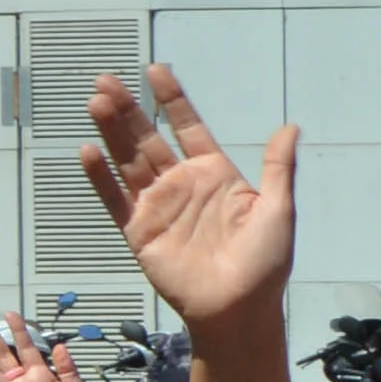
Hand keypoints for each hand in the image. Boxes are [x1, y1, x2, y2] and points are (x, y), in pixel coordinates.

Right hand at [80, 65, 301, 342]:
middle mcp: (184, 186)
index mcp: (216, 177)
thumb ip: (278, 168)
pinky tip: (89, 151)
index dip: (173, 100)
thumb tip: (291, 127)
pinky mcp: (139, 231)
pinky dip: (101, 177)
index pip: (189, 128)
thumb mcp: (278, 211)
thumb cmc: (265, 266)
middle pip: (149, 138)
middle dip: (129, 109)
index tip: (156, 71)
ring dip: (112, 132)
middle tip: (107, 79)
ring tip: (96, 101)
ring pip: (128, 160)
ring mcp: (159, 207)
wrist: (239, 310)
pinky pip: (115, 199)